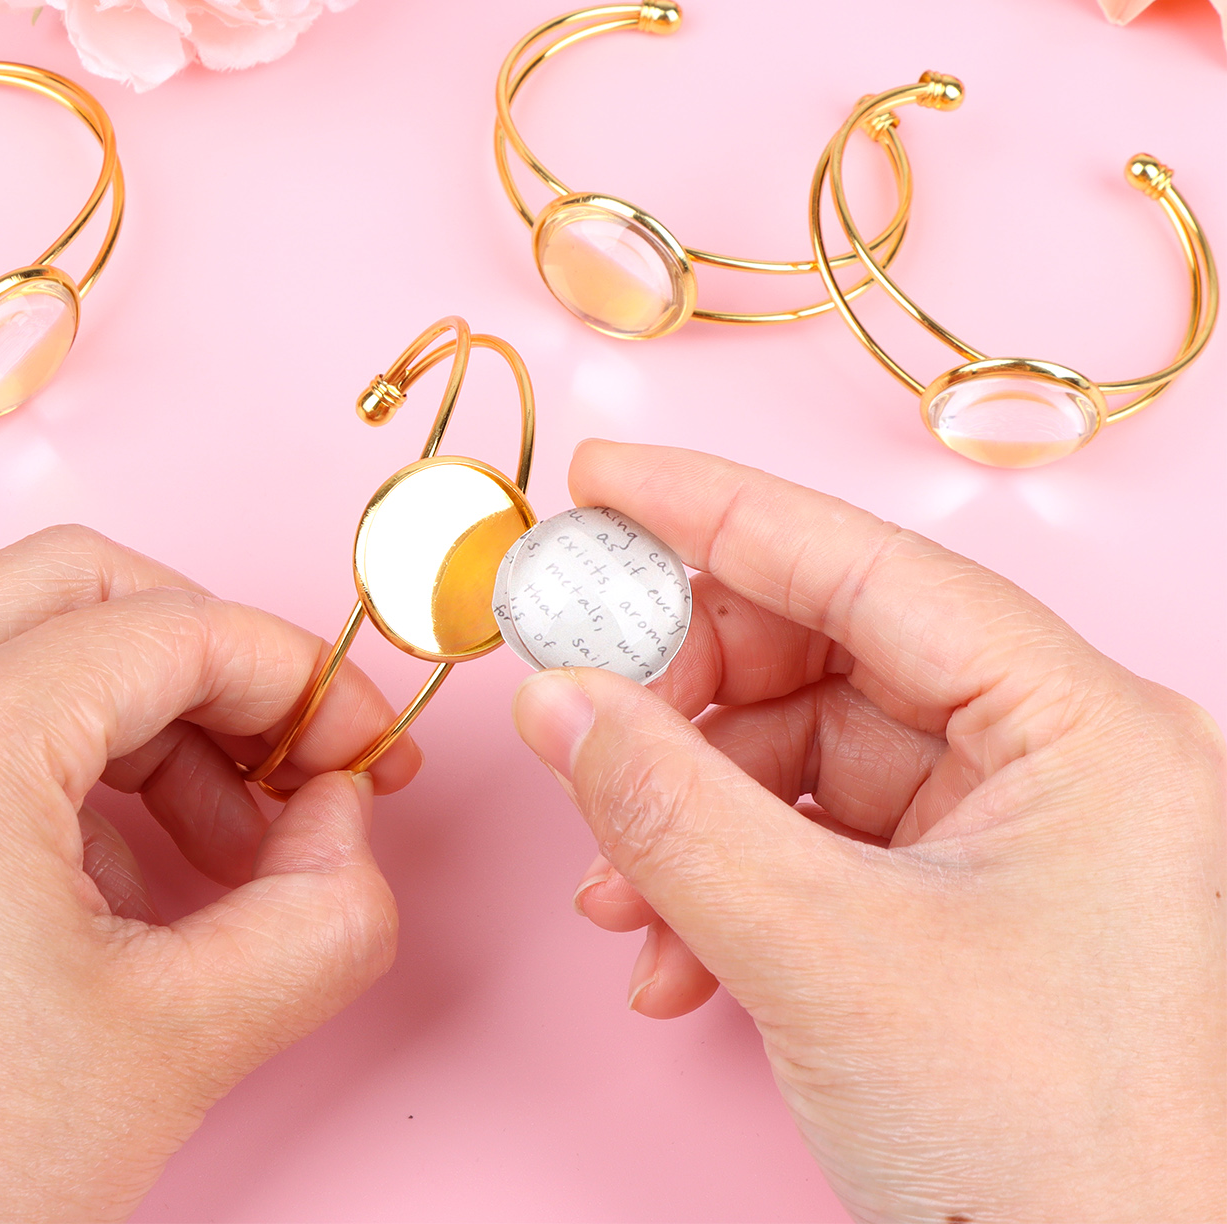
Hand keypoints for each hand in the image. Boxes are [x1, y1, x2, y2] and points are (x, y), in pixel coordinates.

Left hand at [0, 526, 416, 1223]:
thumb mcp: (185, 1039)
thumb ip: (325, 907)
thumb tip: (342, 819)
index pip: (176, 632)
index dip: (303, 680)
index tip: (363, 750)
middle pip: (85, 583)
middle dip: (212, 658)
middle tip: (286, 759)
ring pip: (16, 635)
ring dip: (141, 709)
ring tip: (213, 846)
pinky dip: (58, 749)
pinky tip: (114, 873)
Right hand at [514, 442, 1225, 1223]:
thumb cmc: (1056, 1157)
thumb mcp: (827, 956)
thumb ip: (670, 808)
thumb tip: (556, 697)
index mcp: (1081, 723)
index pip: (866, 563)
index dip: (715, 510)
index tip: (600, 481)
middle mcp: (1055, 753)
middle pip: (822, 653)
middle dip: (683, 696)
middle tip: (575, 711)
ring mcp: (1010, 829)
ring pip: (800, 753)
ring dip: (685, 809)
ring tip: (616, 891)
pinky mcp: (965, 899)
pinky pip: (812, 838)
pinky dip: (723, 876)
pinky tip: (667, 952)